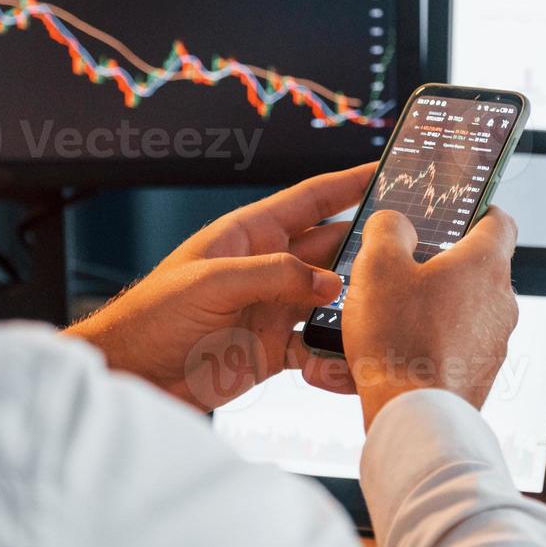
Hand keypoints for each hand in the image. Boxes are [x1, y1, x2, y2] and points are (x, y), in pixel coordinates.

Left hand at [65, 164, 373, 409]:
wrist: (132, 376)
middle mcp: (269, 268)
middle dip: (370, 246)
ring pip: (334, 298)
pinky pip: (320, 346)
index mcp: (250, 235)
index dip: (350, 183)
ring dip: (360, 303)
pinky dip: (339, 351)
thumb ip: (273, 276)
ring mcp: (275, 308)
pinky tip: (354, 355)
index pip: (311, 200)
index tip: (389, 170)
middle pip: (333, 248)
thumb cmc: (151, 317)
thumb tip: (330, 282)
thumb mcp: (211, 283)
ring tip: (392, 305)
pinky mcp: (276, 350)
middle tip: (413, 246)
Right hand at [340, 206, 518, 428]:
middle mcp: (501, 300)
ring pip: (464, 307)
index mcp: (485, 263)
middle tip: (403, 268)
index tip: (453, 215)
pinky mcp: (481, 371)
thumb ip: (388, 230)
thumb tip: (396, 223)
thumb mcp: (377, 266)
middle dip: (441, 264)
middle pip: (477, 267)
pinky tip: (399, 348)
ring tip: (392, 314)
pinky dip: (433, 340)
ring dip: (435, 305)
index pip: (498, 220)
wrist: (413, 413)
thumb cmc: (398, 338)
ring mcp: (495, 340)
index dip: (475, 211)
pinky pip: (457, 343)